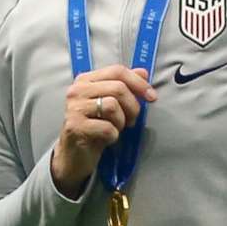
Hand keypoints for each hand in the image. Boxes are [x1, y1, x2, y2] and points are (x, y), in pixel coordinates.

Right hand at [51, 65, 159, 198]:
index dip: (138, 83)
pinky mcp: (74, 127)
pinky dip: (114, 135)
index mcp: (86, 80)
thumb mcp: (111, 104)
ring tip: (117, 128)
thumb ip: (125, 86)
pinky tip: (108, 138)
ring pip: (113, 106)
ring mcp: (74, 108)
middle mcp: (77, 90)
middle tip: (132, 120)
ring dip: (122, 121)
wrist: (74, 154)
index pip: (117, 71)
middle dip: (133, 106)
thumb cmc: (95, 127)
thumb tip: (143, 72)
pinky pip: (107, 127)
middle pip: (118, 88)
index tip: (152, 97)